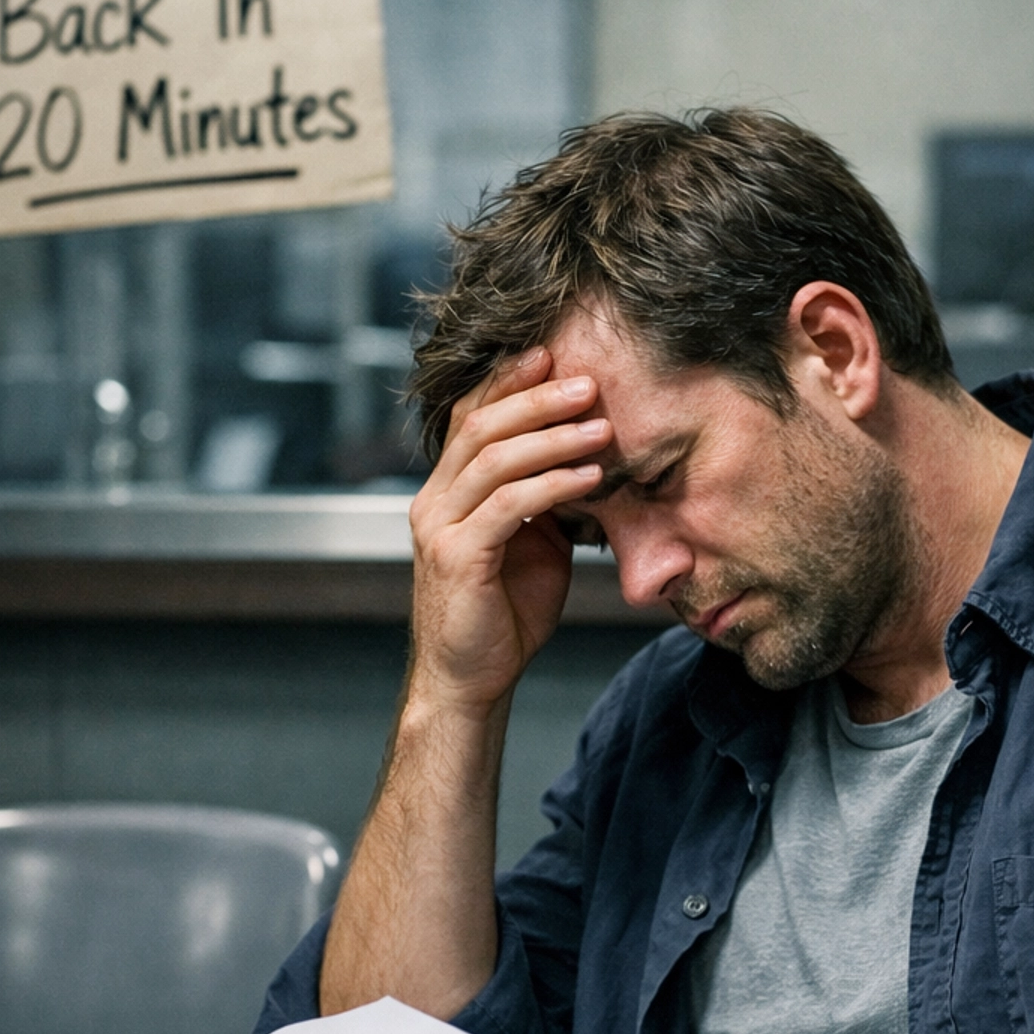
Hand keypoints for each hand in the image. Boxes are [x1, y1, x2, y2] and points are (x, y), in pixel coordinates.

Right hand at [407, 348, 609, 712]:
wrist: (470, 680)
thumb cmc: (502, 615)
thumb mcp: (531, 545)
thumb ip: (545, 502)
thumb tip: (587, 461)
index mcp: (445, 491)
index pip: (470, 417)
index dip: (507, 381)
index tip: (553, 353)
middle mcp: (433, 501)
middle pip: (480, 426)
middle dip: (536, 398)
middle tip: (589, 383)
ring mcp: (439, 528)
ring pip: (493, 460)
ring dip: (552, 437)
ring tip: (600, 425)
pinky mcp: (456, 557)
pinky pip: (507, 506)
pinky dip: (552, 485)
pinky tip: (590, 477)